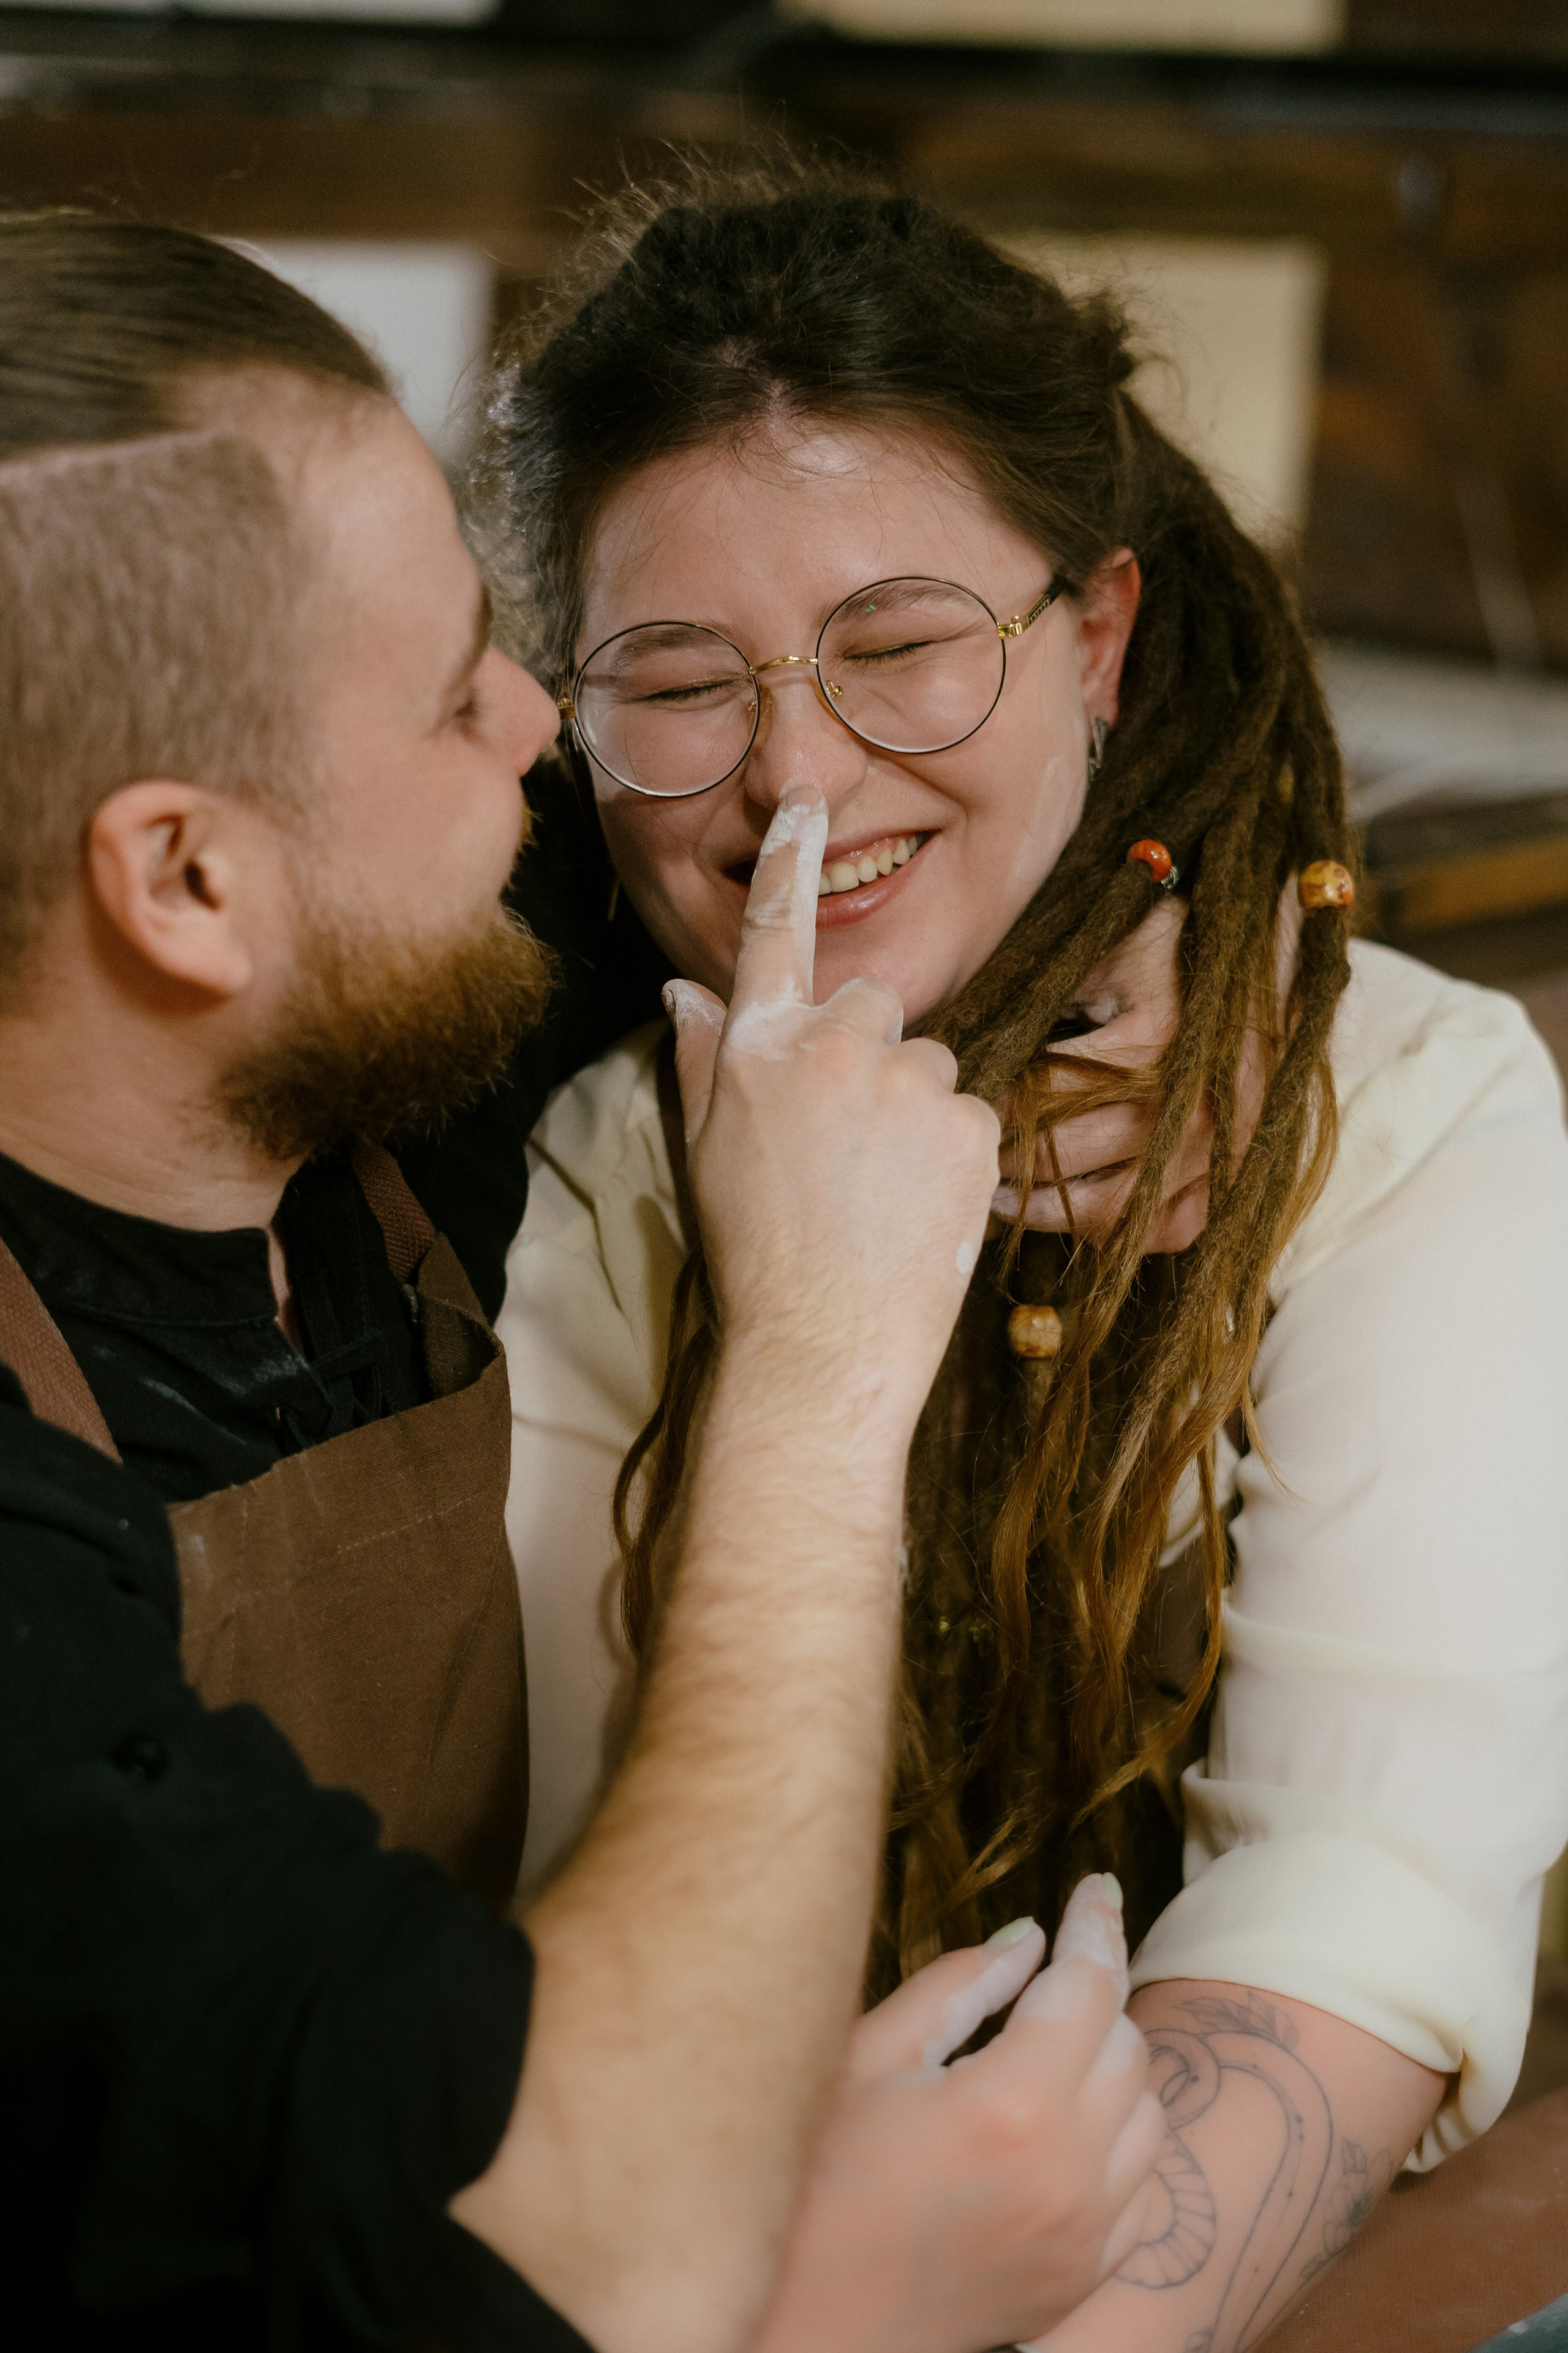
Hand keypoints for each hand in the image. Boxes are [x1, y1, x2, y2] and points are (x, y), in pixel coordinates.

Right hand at [666, 782, 999, 1438]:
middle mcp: (833, 1046)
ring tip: (882, 1186)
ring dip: (912, 1106)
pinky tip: (920, 1206)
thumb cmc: (755, 1254)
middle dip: (865, 1056)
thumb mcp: (702, 1150)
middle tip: (846, 1143)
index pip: (773, 931)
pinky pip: (968, 1112)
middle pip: (871, 1007)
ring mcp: (907, 1080)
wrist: (822, 1345)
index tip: (808, 798)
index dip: (791, 858)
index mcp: (760, 1048)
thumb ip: (701, 1058)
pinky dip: (951, 1152)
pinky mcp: (969, 1121)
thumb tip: (684, 990)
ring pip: (927, 1063)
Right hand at [754, 1876, 1166, 2352]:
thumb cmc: (813, 2182)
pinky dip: (1122, 2145)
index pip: (1089, 1985)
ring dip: (1112, 2068)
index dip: (1095, 1924)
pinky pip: (1142, 2192)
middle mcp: (1069, 2172)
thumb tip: (1027, 1937)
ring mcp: (1084, 2236)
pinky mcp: (1080, 2279)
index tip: (1096, 1886)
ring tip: (1050, 2045)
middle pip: (1127, 2046)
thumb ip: (957, 1987)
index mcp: (1012, 2105)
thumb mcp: (867, 2059)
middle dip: (1093, 1992)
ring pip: (1148, 2117)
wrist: (802, 2326)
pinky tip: (1071, 2127)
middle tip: (1048, 1968)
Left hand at [989, 898, 1211, 1251]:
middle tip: (968, 1157)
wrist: (1281, 955)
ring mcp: (1225, 1147)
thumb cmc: (1186, 944)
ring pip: (1118, 1208)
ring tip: (1004, 1198)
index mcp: (1154, 1044)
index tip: (961, 1109)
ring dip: (1051, 1212)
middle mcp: (1195, 1106)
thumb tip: (972, 1041)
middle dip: (1009, 1162)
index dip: (995, 1108)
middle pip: (1073, 1159)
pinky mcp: (1244, 1170)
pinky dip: (1124, 1231)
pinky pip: (1176, 1227)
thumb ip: (1047, 993)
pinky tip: (1079, 1217)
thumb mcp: (1111, 948)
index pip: (1046, 1095)